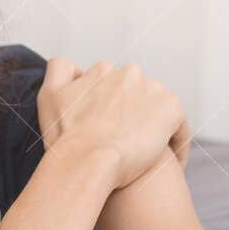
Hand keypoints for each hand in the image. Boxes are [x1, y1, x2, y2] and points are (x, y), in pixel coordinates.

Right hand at [37, 58, 189, 187]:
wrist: (87, 161)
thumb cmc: (66, 135)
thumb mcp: (50, 95)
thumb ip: (59, 70)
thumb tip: (76, 66)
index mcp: (103, 69)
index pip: (111, 86)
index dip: (107, 109)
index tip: (103, 128)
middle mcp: (130, 73)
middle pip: (136, 96)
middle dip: (131, 114)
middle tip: (122, 144)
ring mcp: (153, 90)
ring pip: (157, 110)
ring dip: (152, 127)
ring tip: (143, 157)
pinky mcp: (172, 110)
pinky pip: (178, 126)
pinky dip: (174, 143)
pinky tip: (164, 163)